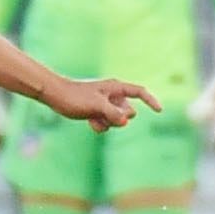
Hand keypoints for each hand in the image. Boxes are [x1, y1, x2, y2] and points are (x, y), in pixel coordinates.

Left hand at [42, 78, 161, 133]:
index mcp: (116, 88)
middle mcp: (113, 95)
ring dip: (108, 123)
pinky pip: (106, 124)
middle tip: (104, 114)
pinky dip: (99, 125)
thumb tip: (126, 122)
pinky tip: (89, 121)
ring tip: (94, 117)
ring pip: (117, 121)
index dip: (150, 101)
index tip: (159, 111)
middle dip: (119, 118)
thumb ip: (113, 114)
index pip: (139, 92)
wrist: (55, 96)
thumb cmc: (75, 97)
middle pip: (129, 112)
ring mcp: (105, 104)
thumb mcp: (96, 106)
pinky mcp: (96, 112)